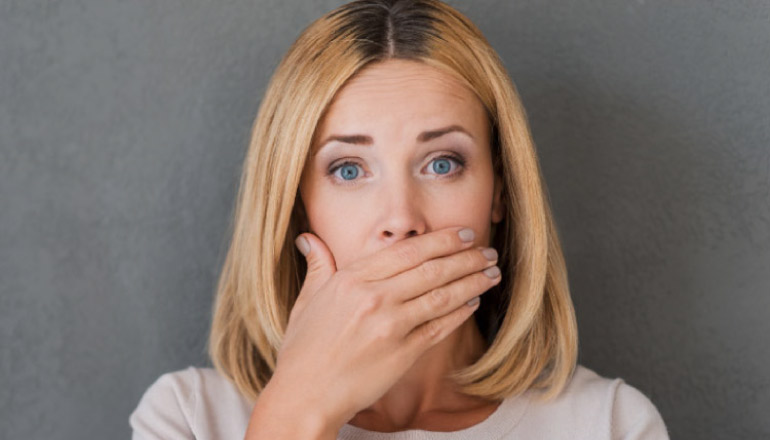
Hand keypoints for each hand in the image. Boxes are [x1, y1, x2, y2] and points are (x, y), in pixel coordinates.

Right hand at [270, 226, 500, 431]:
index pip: (407, 250)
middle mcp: (373, 298)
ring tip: (492, 273)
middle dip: (466, 257)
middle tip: (488, 250)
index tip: (463, 233)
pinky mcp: (402, 354)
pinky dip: (459, 313)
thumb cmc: (303, 349)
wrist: (305, 396)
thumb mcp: (306, 300)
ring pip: (442, 296)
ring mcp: (390, 326)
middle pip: (431, 269)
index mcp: (352, 279)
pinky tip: (473, 303)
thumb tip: (308, 239)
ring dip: (472, 282)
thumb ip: (318, 266)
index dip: (441, 240)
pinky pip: (439, 328)